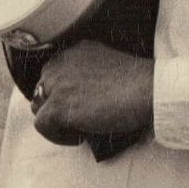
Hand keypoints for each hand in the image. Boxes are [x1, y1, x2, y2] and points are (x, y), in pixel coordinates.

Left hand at [30, 40, 153, 141]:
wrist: (149, 91)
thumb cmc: (138, 83)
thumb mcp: (108, 65)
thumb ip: (88, 73)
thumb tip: (78, 97)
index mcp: (75, 50)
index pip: (53, 73)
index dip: (63, 93)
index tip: (79, 106)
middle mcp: (61, 62)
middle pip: (42, 90)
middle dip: (56, 106)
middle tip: (78, 120)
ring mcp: (57, 83)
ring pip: (39, 107)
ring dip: (56, 121)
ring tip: (78, 130)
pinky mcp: (58, 105)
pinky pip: (42, 125)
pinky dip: (57, 136)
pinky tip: (79, 137)